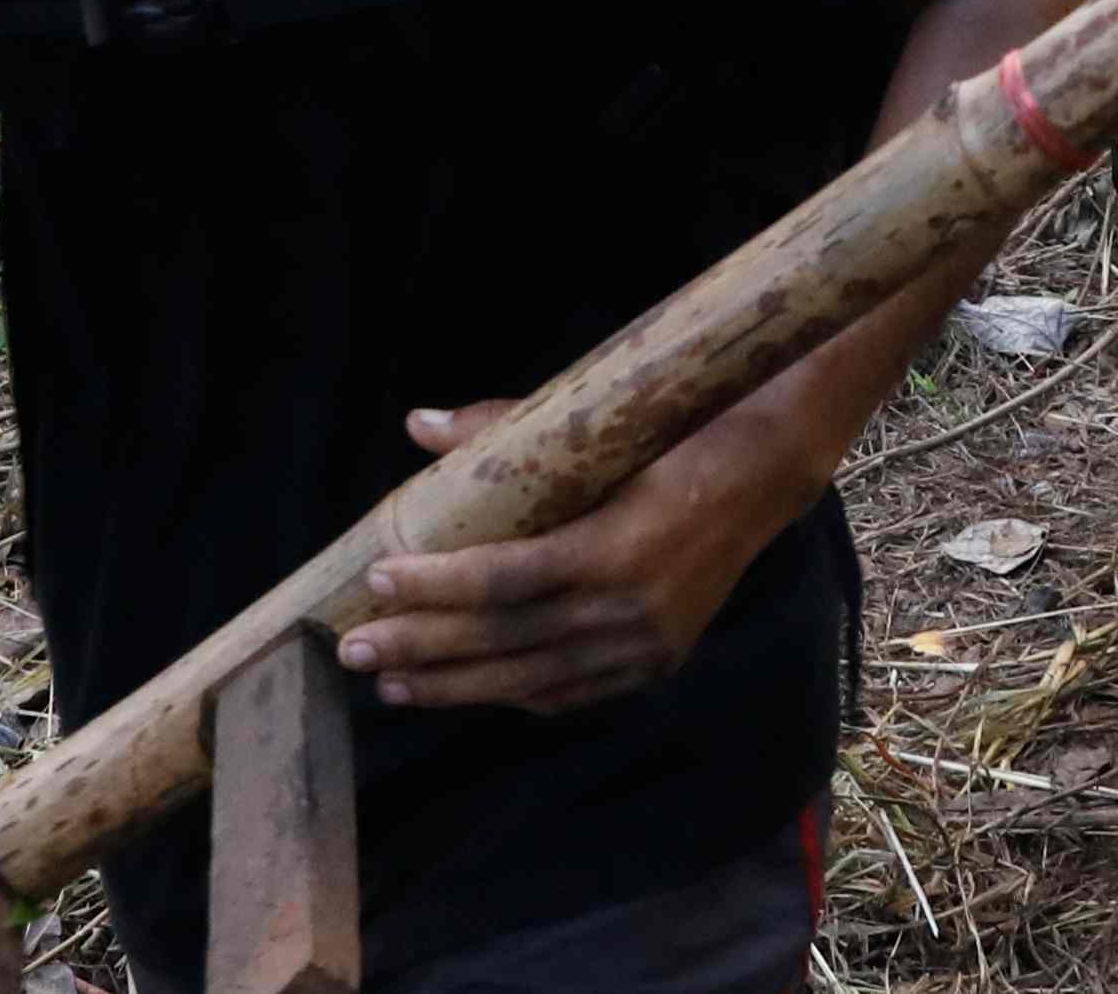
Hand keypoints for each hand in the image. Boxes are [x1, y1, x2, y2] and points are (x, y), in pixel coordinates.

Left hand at [335, 398, 791, 715]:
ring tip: (390, 683)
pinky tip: (466, 689)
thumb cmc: (672, 434)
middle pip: (504, 640)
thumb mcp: (595, 425)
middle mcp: (630, 609)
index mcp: (616, 547)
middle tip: (352, 649)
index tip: (376, 579)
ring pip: (529, 679)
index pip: (504, 580)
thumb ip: (500, 426)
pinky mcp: (656, 663)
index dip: (436, 586)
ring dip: (452, 684)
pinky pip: (568, 693)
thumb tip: (415, 424)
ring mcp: (646, 646)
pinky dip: (511, 693)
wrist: (765, 472)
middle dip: (421, 647)